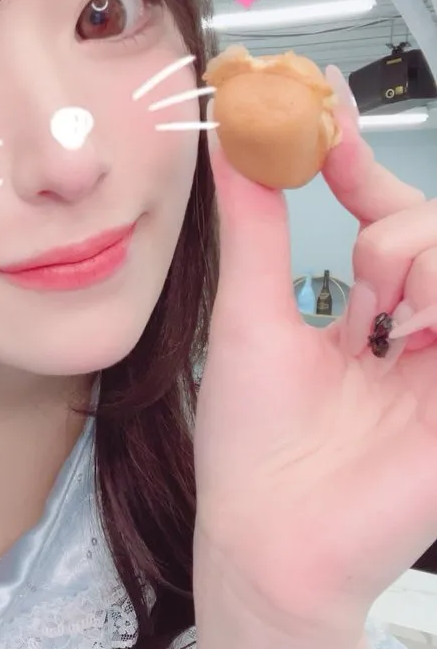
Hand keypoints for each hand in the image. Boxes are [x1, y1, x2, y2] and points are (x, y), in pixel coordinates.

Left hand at [193, 67, 436, 648]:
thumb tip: (232, 141)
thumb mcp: (249, 313)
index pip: (385, 215)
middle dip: (397, 231)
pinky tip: (417, 328)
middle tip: (360, 277)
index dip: (356, 159)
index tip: (320, 108)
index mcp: (369, 318)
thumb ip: (253, 224)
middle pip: (435, 229)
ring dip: (421, 263)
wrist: (267, 539)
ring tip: (383, 318)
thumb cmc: (254, 447)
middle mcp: (418, 336)